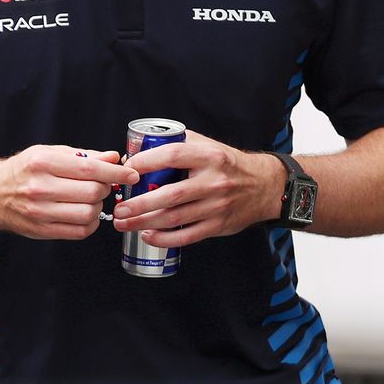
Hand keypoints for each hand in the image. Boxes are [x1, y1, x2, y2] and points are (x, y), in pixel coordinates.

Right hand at [0, 146, 137, 240]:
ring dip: (98, 206)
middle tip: (101, 185)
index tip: (130, 174)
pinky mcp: (42, 230)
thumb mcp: (48, 153)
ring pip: (89, 213)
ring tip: (90, 199)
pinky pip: (80, 230)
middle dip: (105, 188)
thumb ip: (83, 156)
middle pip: (92, 192)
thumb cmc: (23, 171)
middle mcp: (39, 187)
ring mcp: (40, 211)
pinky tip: (84, 213)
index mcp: (42, 163)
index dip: (115, 173)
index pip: (89, 169)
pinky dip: (90, 222)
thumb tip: (113, 158)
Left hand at [114, 130, 282, 246]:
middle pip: (169, 194)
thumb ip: (177, 144)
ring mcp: (217, 205)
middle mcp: (214, 181)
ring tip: (123, 223)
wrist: (265, 186)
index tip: (126, 170)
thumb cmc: (228, 164)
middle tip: (118, 208)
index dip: (145, 162)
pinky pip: (187, 236)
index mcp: (209, 157)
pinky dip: (165, 239)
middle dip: (139, 203)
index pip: (172, 155)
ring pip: (175, 218)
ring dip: (144, 223)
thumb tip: (137, 151)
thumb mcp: (208, 146)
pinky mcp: (219, 225)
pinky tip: (148, 236)